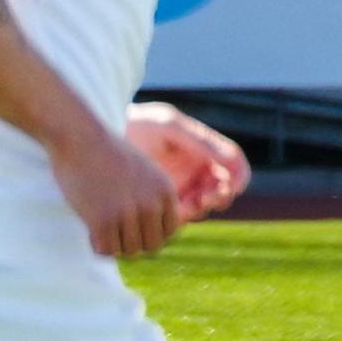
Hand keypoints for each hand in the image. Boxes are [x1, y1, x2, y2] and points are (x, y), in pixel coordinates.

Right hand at [50, 120, 183, 259]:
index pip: (169, 232)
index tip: (132, 224)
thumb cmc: (108, 156)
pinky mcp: (102, 221)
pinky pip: (105, 251)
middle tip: (114, 228)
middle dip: (133, 242)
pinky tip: (90, 229)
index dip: (150, 232)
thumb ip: (155, 200)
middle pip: (151, 246)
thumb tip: (160, 239)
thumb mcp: (146, 173)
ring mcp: (127, 213)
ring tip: (101, 224)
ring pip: (128, 252)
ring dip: (113, 244)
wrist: (79, 138)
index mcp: (166, 191)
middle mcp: (151, 204)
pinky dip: (96, 245)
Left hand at [125, 101, 250, 222]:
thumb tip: (233, 159)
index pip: (235, 167)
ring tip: (189, 204)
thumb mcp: (169, 126)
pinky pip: (180, 215)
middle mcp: (198, 170)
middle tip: (207, 197)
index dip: (239, 178)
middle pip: (224, 189)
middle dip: (220, 196)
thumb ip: (201, 141)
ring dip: (202, 208)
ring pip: (204, 205)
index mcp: (206, 150)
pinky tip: (173, 212)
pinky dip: (182, 217)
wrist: (103, 135)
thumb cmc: (138, 123)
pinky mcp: (163, 201)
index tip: (231, 185)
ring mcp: (182, 186)